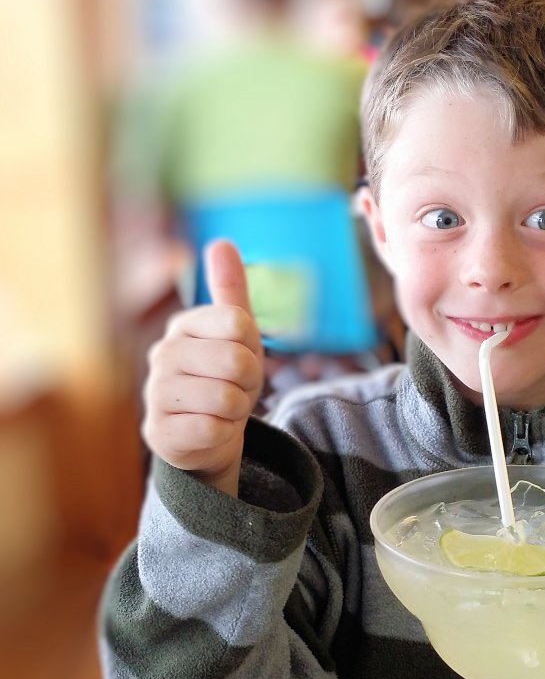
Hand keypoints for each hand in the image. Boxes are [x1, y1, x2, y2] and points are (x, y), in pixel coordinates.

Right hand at [142, 240, 263, 496]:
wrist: (205, 436)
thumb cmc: (223, 380)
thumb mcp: (236, 336)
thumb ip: (230, 292)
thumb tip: (221, 243)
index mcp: (184, 324)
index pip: (239, 322)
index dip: (254, 347)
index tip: (243, 358)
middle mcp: (163, 354)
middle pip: (237, 362)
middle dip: (250, 383)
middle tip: (235, 389)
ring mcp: (156, 393)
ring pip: (228, 399)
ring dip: (237, 410)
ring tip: (223, 410)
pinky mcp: (159, 432)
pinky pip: (215, 429)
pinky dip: (223, 433)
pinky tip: (209, 430)